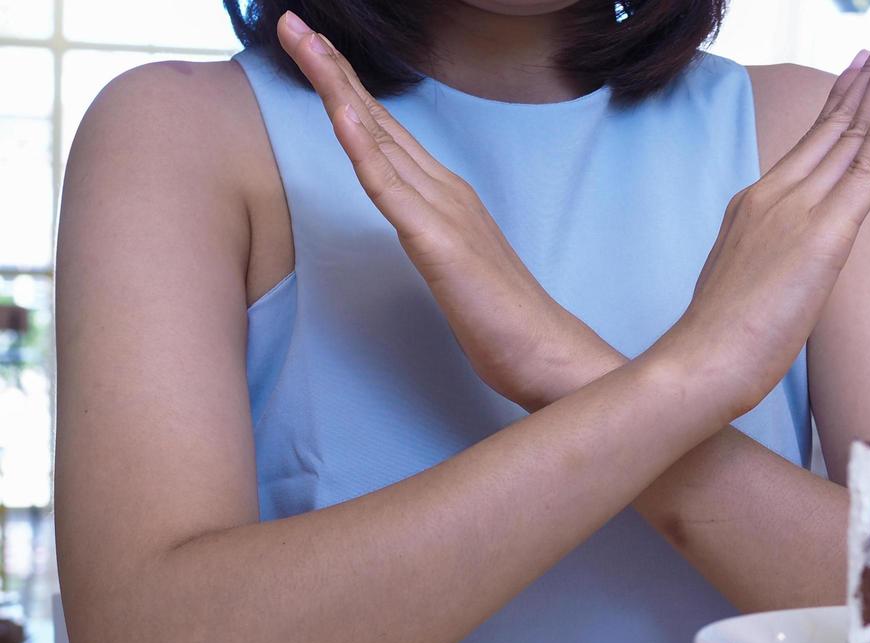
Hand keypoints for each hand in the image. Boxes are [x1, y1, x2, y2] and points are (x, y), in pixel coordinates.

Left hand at [276, 11, 618, 408]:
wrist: (546, 354)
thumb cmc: (506, 325)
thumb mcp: (459, 273)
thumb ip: (436, 245)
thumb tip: (419, 240)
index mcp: (448, 197)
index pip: (387, 134)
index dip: (348, 90)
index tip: (315, 53)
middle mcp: (446, 190)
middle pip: (378, 119)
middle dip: (333, 68)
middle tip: (293, 25)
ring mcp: (444, 211)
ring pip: (378, 137)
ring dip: (338, 86)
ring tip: (304, 42)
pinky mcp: (438, 241)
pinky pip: (390, 186)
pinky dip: (362, 145)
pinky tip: (340, 112)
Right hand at [653, 26, 869, 417]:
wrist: (701, 360)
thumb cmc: (717, 340)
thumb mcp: (741, 283)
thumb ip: (763, 259)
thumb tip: (780, 266)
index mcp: (755, 204)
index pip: (810, 144)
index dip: (840, 103)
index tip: (860, 69)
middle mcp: (775, 195)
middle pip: (831, 125)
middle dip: (868, 78)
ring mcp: (796, 211)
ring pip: (849, 136)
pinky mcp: (822, 237)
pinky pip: (862, 174)